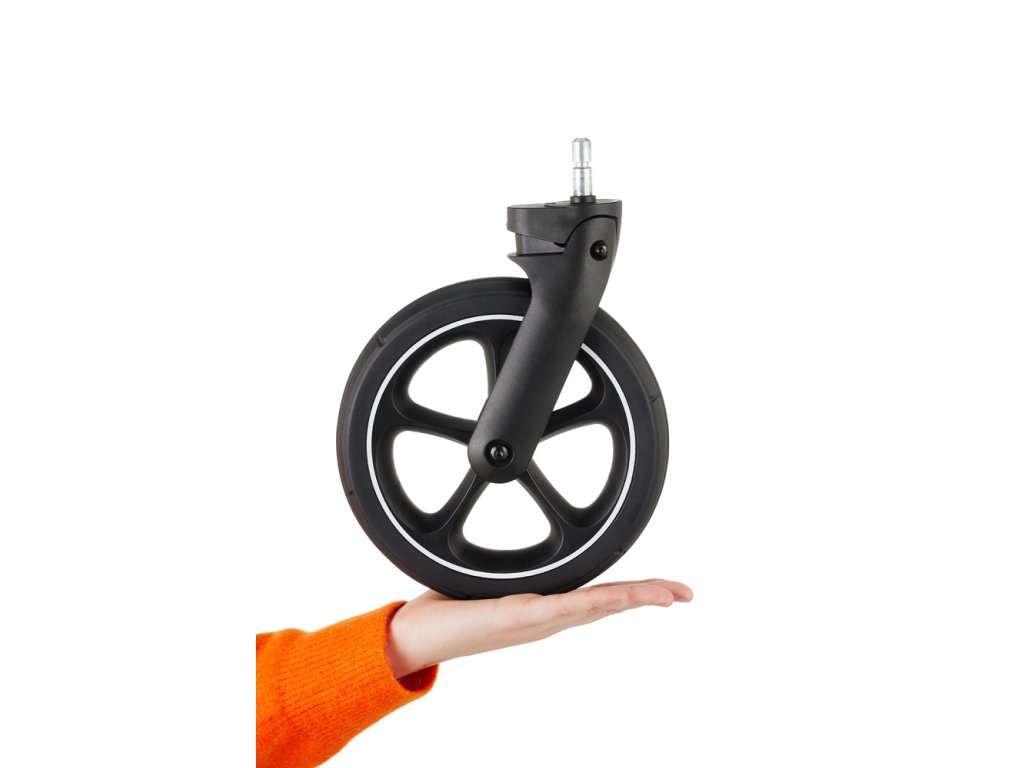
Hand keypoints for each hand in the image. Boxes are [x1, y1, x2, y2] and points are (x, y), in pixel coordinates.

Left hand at [385, 578, 691, 678]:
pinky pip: (558, 606)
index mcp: (544, 607)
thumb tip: (526, 557)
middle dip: (650, 595)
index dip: (637, 590)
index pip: (600, 597)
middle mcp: (546, 618)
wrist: (416, 636)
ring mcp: (534, 620)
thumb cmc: (447, 610)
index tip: (668, 588)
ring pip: (594, 605)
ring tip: (667, 594)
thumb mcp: (488, 581)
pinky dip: (589, 601)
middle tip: (686, 593)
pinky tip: (611, 598)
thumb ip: (513, 571)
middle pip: (609, 602)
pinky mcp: (514, 616)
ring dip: (633, 598)